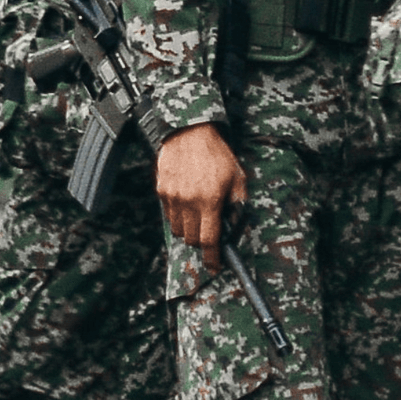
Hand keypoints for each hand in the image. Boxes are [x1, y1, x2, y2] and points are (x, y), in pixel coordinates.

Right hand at [155, 123, 246, 271]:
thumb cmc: (217, 154)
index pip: (209, 239)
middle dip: (201, 241)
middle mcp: (189, 202)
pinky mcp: (162, 191)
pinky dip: (178, 216)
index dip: (212, 258)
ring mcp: (173, 198)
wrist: (189, 133)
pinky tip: (187, 202)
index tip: (214, 266)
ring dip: (189, 229)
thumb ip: (238, 202)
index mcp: (210, 200)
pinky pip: (170, 215)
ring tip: (198, 214)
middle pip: (192, 239)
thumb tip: (235, 225)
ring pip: (179, 230)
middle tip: (209, 231)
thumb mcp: (237, 176)